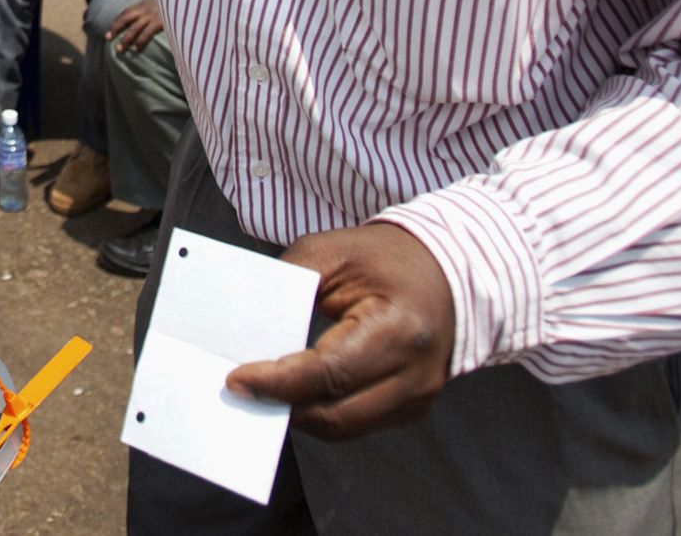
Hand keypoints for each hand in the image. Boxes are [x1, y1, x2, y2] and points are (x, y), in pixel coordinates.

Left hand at [109, 0, 163, 52]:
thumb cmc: (174, 2)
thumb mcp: (161, 1)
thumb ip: (153, 7)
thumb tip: (147, 17)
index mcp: (144, 3)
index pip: (126, 11)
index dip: (117, 20)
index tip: (111, 29)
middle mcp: (146, 8)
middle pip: (125, 18)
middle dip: (115, 28)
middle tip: (107, 37)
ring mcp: (152, 15)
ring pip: (134, 28)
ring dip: (125, 39)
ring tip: (119, 49)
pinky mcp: (160, 22)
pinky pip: (146, 33)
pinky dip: (140, 41)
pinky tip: (135, 49)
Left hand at [225, 224, 454, 440]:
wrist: (443, 271)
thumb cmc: (383, 258)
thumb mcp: (330, 253)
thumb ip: (288, 286)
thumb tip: (246, 326)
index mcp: (399, 329)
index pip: (329, 373)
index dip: (278, 383)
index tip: (237, 380)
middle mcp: (416, 373)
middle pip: (335, 413)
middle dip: (281, 404)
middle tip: (241, 389)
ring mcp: (418, 396)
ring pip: (343, 427)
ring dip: (299, 414)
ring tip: (263, 392)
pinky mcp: (412, 408)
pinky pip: (356, 423)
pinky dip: (321, 413)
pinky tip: (295, 393)